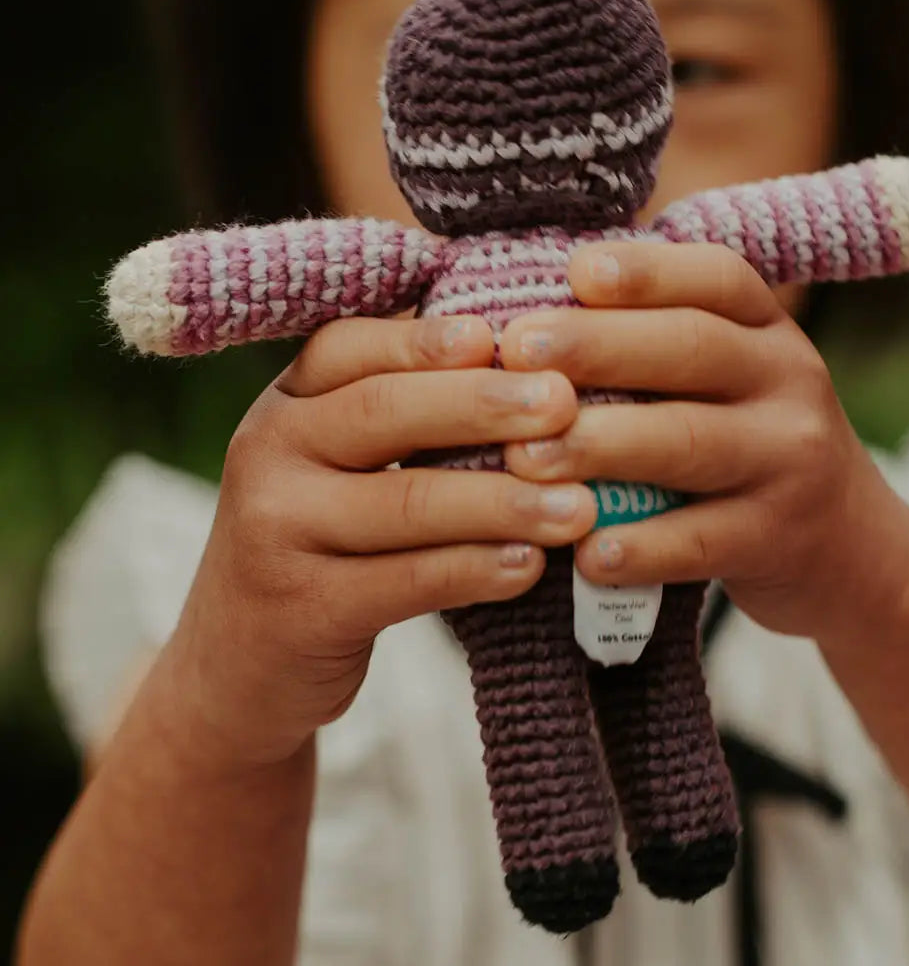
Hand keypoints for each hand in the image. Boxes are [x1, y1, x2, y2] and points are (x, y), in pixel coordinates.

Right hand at [163, 315, 596, 768]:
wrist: (237, 664)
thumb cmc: (320, 541)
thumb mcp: (334, 461)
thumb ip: (400, 407)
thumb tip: (510, 351)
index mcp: (287, 404)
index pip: (349, 348)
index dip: (426, 340)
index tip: (500, 338)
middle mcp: (268, 453)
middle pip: (382, 412)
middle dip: (482, 405)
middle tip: (564, 404)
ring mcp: (277, 533)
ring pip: (405, 502)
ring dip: (502, 501)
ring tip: (579, 505)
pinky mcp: (303, 611)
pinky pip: (405, 582)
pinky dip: (475, 570)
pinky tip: (530, 566)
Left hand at [500, 241, 908, 642]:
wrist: (852, 548)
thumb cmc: (750, 444)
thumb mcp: (733, 377)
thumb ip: (658, 341)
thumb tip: (535, 308)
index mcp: (767, 329)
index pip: (715, 278)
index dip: (646, 271)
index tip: (575, 272)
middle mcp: (788, 381)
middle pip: (692, 348)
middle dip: (597, 347)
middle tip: (515, 352)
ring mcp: (789, 462)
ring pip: (691, 441)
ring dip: (602, 445)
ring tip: (525, 456)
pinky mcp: (777, 539)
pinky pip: (701, 541)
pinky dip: (641, 547)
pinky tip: (585, 551)